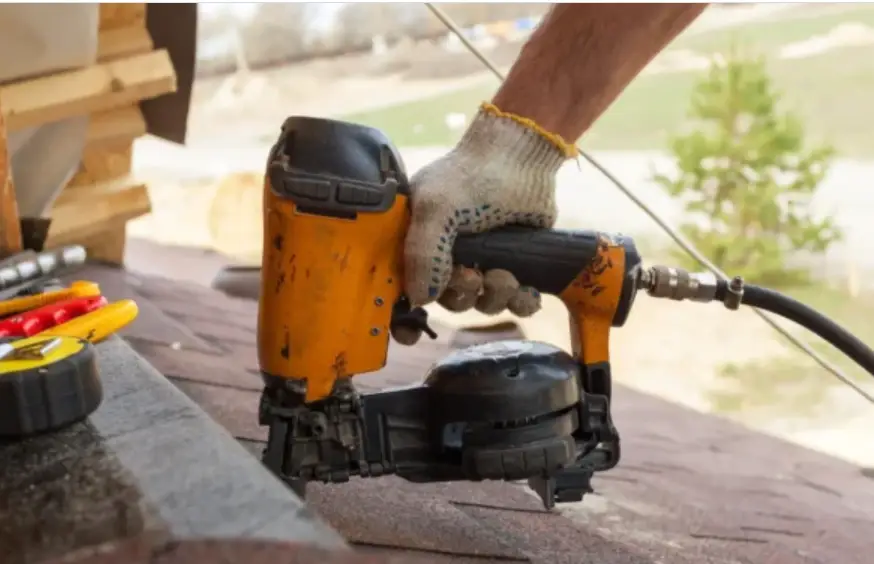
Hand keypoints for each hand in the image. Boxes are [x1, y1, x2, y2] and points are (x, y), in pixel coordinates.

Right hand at [393, 105, 569, 345]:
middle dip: (463, 296)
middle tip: (474, 276)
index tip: (409, 335)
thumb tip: (420, 300)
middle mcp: (446, 256)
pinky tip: (527, 291)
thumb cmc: (471, 175)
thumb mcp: (436, 208)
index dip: (402, 316)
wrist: (521, 155)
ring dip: (494, 296)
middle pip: (448, 301)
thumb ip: (423, 253)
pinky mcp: (514, 262)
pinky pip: (515, 300)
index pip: (401, 289)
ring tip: (505, 274)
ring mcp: (482, 260)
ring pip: (483, 303)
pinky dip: (522, 301)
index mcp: (417, 242)